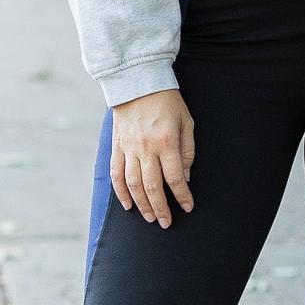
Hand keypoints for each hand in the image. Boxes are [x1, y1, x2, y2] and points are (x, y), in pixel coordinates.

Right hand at [110, 88, 194, 226]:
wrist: (137, 82)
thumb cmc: (168, 102)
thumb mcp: (187, 122)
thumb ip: (187, 151)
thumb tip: (184, 177)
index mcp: (166, 141)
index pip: (174, 178)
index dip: (182, 196)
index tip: (188, 207)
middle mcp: (145, 148)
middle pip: (152, 186)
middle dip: (161, 208)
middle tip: (166, 223)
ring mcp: (128, 148)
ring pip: (133, 184)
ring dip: (142, 205)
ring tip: (150, 218)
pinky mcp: (116, 146)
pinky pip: (116, 174)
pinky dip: (121, 192)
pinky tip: (128, 205)